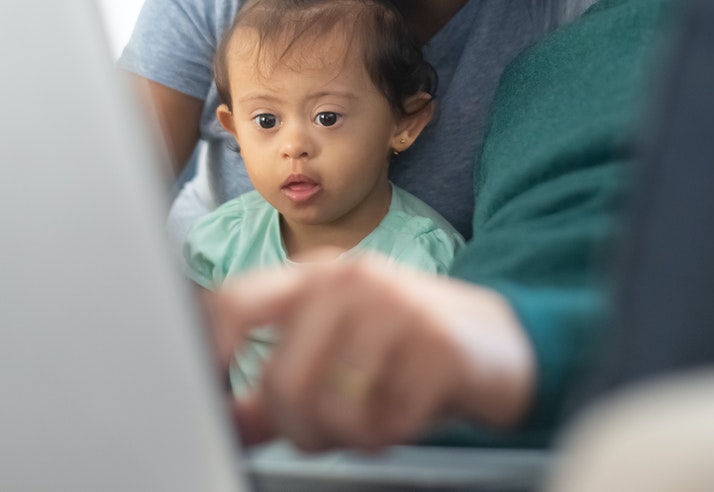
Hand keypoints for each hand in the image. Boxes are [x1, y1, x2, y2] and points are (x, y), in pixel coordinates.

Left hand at [209, 254, 535, 451]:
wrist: (503, 340)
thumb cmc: (408, 345)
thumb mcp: (340, 353)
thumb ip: (277, 386)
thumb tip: (225, 420)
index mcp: (315, 277)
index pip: (236, 303)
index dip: (210, 353)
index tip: (210, 396)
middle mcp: (351, 283)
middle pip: (283, 381)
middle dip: (298, 428)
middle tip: (322, 435)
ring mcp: (397, 311)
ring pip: (333, 409)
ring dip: (349, 436)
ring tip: (371, 422)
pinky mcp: (438, 348)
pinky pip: (388, 422)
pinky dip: (392, 435)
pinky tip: (408, 414)